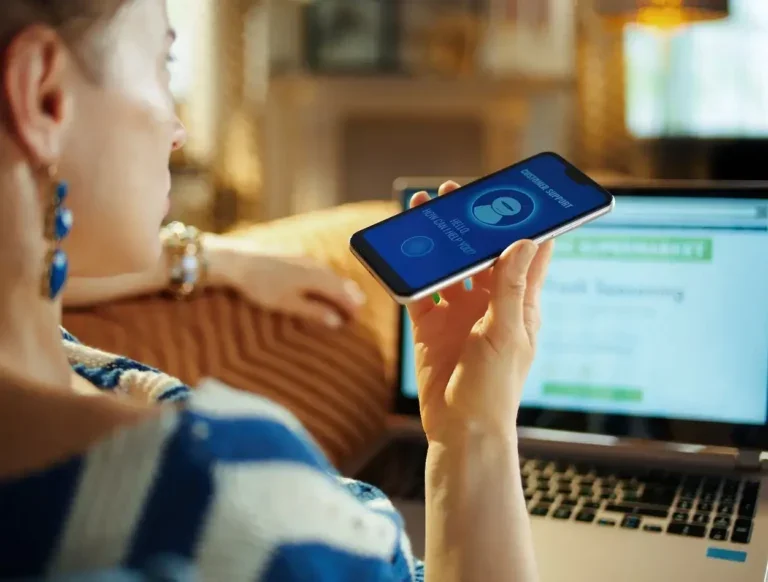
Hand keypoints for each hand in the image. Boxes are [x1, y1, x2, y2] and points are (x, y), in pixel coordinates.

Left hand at [204, 235, 365, 327]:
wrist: (238, 261)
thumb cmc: (262, 285)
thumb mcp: (288, 304)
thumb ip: (314, 311)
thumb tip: (336, 320)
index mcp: (317, 278)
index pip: (341, 294)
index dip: (350, 307)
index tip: (355, 319)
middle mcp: (315, 265)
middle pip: (339, 282)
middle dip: (349, 296)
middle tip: (356, 309)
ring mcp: (304, 258)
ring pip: (329, 273)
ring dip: (340, 285)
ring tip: (346, 294)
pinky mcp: (294, 254)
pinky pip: (319, 267)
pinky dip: (327, 277)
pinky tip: (323, 280)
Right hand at [408, 182, 553, 442]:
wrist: (462, 428)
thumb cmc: (495, 387)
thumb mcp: (506, 332)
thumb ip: (509, 287)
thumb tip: (524, 240)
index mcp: (519, 305)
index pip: (528, 256)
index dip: (526, 226)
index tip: (521, 196)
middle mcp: (489, 306)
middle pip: (481, 255)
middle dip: (470, 225)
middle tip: (457, 194)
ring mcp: (459, 316)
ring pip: (448, 268)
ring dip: (438, 242)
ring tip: (425, 210)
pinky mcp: (431, 327)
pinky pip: (420, 293)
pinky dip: (411, 273)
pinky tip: (402, 250)